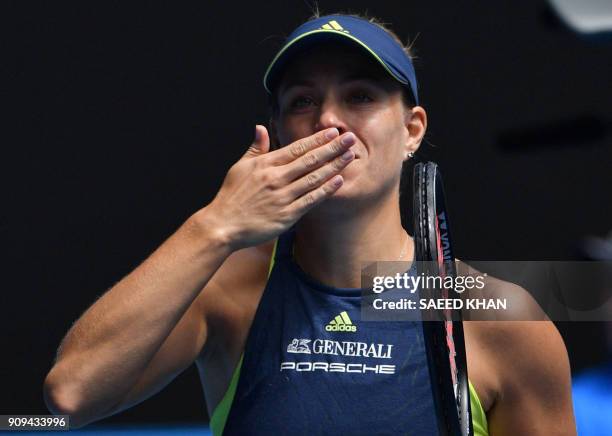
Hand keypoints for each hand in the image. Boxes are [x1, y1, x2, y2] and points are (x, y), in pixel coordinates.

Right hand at [206, 125, 355, 249]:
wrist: (222, 225)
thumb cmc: (231, 196)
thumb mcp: (239, 167)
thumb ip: (255, 148)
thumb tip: (261, 128)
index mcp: (266, 164)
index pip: (297, 148)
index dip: (317, 140)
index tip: (333, 132)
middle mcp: (276, 178)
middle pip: (310, 160)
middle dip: (333, 148)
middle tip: (351, 139)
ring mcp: (282, 197)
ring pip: (314, 178)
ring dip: (334, 166)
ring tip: (350, 156)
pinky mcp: (287, 215)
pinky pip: (311, 199)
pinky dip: (326, 190)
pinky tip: (339, 181)